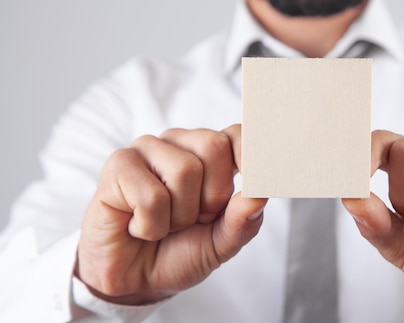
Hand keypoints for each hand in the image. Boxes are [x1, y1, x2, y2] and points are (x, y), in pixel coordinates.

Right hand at [76, 124, 266, 304]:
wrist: (135, 279)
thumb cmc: (178, 251)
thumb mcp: (221, 244)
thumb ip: (243, 221)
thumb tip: (258, 196)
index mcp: (210, 153)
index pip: (238, 134)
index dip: (251, 156)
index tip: (256, 182)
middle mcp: (179, 143)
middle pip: (214, 146)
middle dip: (212, 197)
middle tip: (194, 220)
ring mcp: (147, 150)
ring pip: (184, 171)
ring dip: (179, 217)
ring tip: (164, 224)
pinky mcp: (118, 166)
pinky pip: (151, 196)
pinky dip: (151, 225)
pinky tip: (139, 227)